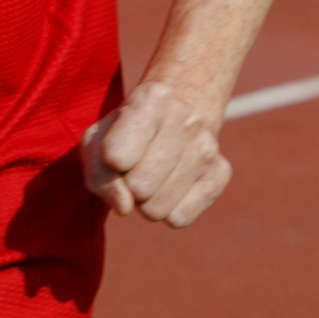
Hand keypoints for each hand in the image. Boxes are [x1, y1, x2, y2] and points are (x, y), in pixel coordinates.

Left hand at [80, 81, 233, 228]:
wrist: (172, 120)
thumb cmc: (125, 135)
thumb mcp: (97, 143)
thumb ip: (99, 175)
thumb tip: (125, 207)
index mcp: (151, 99)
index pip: (116, 158)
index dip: (109, 164)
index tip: (118, 150)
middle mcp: (186, 118)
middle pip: (140, 188)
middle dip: (130, 187)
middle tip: (137, 167)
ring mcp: (208, 145)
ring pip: (158, 208)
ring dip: (148, 201)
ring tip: (153, 176)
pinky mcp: (221, 173)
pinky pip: (179, 218)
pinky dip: (168, 211)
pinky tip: (172, 185)